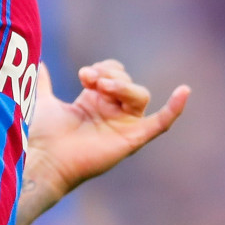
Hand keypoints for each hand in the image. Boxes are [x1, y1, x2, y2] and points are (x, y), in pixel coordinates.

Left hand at [22, 60, 189, 204]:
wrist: (45, 158)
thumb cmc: (44, 136)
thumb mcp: (45, 102)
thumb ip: (44, 84)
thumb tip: (40, 65)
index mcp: (97, 102)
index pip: (114, 72)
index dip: (103, 68)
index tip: (84, 75)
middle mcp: (113, 112)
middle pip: (127, 81)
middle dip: (110, 74)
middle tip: (89, 78)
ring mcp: (124, 125)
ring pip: (140, 95)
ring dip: (123, 85)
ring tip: (101, 86)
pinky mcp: (132, 139)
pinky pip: (161, 123)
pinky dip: (175, 108)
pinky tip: (184, 91)